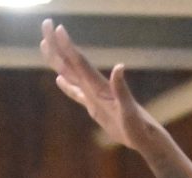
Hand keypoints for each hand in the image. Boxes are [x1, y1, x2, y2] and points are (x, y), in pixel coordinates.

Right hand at [41, 23, 157, 151]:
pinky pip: (77, 93)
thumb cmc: (139, 126)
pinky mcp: (95, 107)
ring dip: (59, 60)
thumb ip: (121, 89)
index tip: (58, 29)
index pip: (80, 62)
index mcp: (100, 86)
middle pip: (72, 62)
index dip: (68, 47)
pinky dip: (67, 86)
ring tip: (46, 45)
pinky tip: (60, 80)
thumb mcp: (129, 109)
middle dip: (57, 45)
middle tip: (46, 25)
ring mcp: (94, 96)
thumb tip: (119, 66)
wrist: (145, 137)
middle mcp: (95, 87)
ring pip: (71, 74)